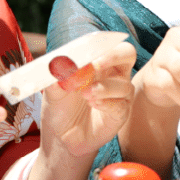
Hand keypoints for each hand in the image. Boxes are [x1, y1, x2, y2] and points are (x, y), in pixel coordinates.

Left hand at [39, 40, 136, 157]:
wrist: (61, 136)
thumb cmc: (60, 107)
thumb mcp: (52, 91)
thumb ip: (54, 78)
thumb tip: (55, 65)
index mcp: (96, 62)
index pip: (108, 43)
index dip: (101, 43)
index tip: (87, 50)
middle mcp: (112, 74)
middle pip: (127, 53)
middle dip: (113, 55)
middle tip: (95, 64)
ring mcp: (119, 94)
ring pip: (124, 84)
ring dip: (103, 88)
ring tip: (85, 95)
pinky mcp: (120, 113)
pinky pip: (121, 105)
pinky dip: (106, 103)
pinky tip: (93, 104)